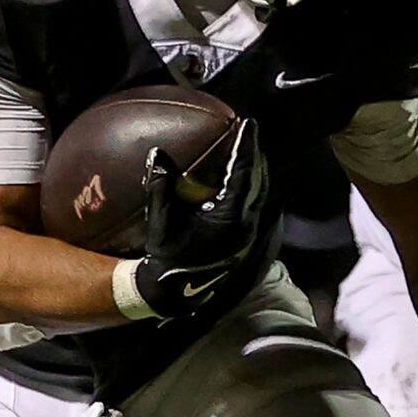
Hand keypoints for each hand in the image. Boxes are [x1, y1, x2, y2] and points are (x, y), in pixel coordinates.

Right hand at [131, 118, 268, 318]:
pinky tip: (238, 182)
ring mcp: (247, 234)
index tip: (249, 124)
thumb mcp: (161, 221)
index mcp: (230, 218)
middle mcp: (245, 225)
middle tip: (250, 133)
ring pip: (259, 194)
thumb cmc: (166, 256)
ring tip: (248, 152)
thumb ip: (161, 186)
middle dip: (255, 156)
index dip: (246, 146)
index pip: (243, 174)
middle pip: (259, 181)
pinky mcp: (243, 240)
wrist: (174, 292)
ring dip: (254, 171)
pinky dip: (249, 188)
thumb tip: (158, 154)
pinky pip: (252, 205)